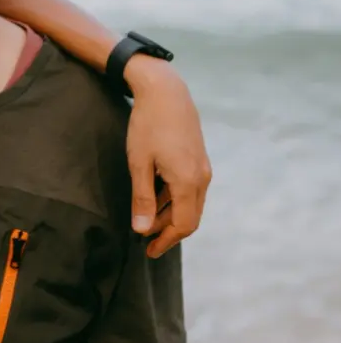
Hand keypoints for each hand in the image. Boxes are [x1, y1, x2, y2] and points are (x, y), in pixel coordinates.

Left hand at [124, 55, 211, 257]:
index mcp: (188, 182)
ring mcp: (203, 168)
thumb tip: (142, 230)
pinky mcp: (198, 159)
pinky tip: (155, 199)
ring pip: (190, 203)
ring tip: (146, 222)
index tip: (148, 251)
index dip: (166, 240)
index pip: (183, 224)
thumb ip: (142, 198)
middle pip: (189, 217)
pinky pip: (189, 189)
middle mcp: (202, 178)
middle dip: (168, 232)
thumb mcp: (139, 163)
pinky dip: (173, 200)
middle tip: (145, 242)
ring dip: (169, 215)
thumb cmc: (148, 125)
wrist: (166, 92)